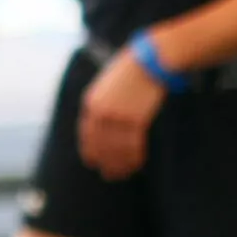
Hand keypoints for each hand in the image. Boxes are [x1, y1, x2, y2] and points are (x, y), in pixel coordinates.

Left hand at [78, 47, 165, 180]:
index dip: (89, 150)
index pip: (86, 133)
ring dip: (120, 164)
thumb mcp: (108, 84)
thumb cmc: (132, 70)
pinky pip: (132, 145)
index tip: (92, 163)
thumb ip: (103, 102)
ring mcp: (117, 116)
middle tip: (109, 176)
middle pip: (100, 144)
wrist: (150, 60)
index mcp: (91, 102)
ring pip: (116, 148)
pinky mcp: (135, 119)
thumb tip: (104, 121)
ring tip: (122, 174)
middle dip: (104, 162)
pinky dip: (134, 157)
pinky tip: (137, 164)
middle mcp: (100, 112)